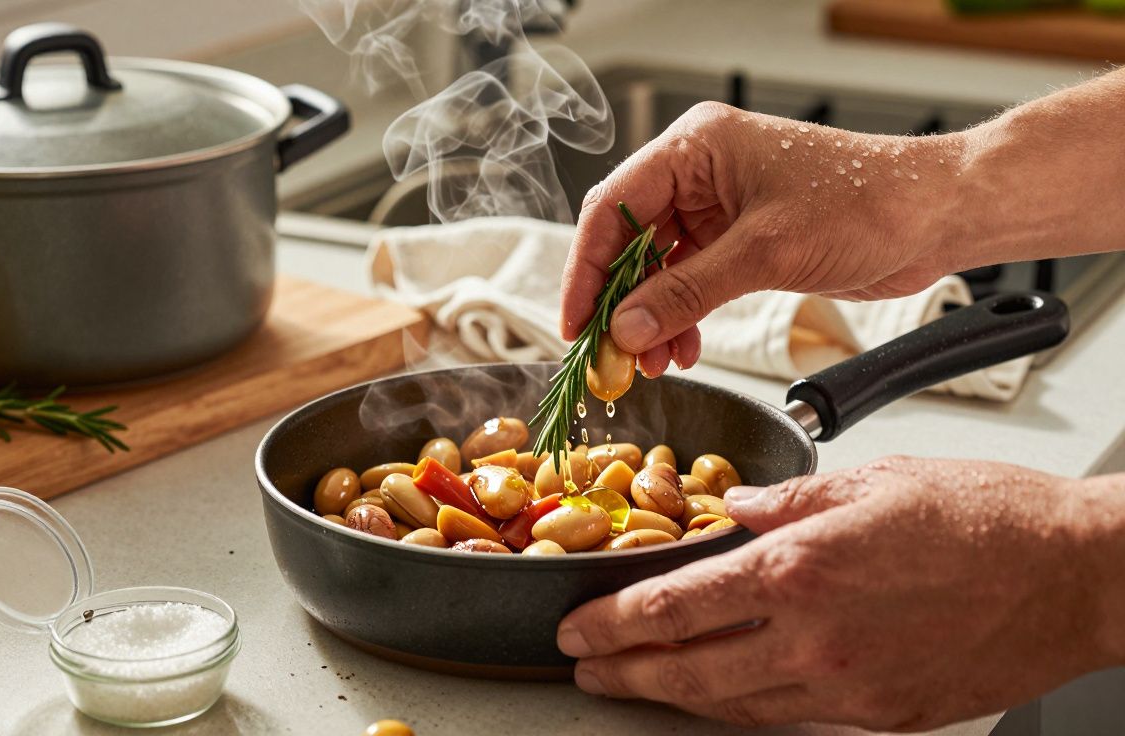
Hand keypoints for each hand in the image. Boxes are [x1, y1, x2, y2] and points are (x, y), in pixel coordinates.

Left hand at [556, 457, 1124, 729]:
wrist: (1076, 577)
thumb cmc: (985, 518)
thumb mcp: (870, 480)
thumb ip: (785, 498)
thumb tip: (732, 509)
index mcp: (800, 569)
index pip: (673, 607)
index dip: (612, 622)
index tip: (578, 627)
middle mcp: (813, 640)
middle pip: (687, 671)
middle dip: (623, 673)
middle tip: (586, 670)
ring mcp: (848, 688)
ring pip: (731, 705)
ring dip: (673, 697)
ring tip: (637, 685)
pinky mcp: (882, 714)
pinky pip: (790, 718)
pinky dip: (743, 707)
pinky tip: (724, 695)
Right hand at [560, 103, 975, 375]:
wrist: (936, 215)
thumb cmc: (867, 202)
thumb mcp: (764, 252)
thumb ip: (686, 292)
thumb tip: (625, 328)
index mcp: (695, 147)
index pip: (612, 207)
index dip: (587, 270)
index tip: (577, 323)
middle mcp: (700, 171)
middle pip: (629, 240)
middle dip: (621, 302)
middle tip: (612, 354)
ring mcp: (720, 205)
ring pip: (659, 268)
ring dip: (652, 317)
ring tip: (653, 362)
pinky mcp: (741, 238)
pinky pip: (691, 281)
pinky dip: (683, 316)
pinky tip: (684, 347)